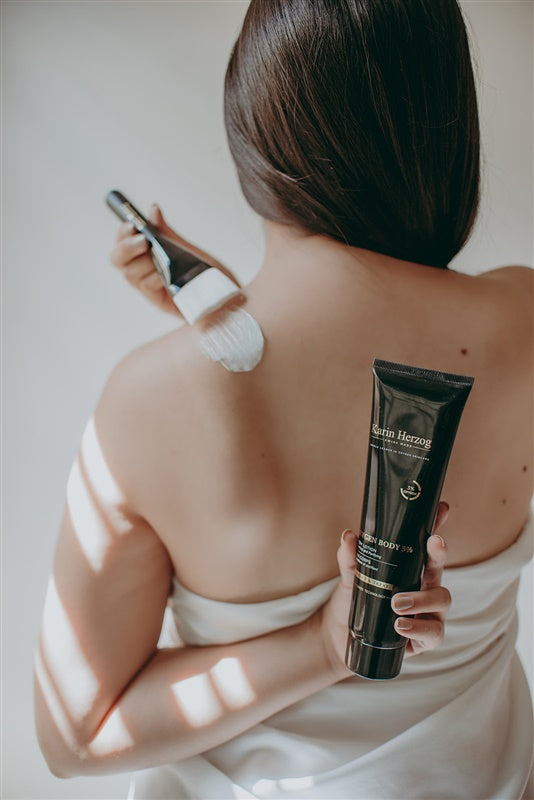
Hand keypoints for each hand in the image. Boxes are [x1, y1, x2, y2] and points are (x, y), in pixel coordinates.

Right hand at [109, 204, 240, 316]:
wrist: (228, 297)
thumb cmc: (207, 274)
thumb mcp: (187, 249)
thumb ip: (166, 234)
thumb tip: (153, 210)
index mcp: (146, 258)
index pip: (121, 244)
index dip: (122, 234)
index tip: (131, 224)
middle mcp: (144, 273)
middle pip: (117, 260)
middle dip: (127, 247)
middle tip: (144, 241)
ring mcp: (150, 289)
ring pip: (131, 274)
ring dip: (145, 262)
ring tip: (164, 259)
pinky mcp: (159, 303)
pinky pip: (147, 287)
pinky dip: (155, 277)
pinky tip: (166, 275)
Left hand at [317, 501, 450, 679]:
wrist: (340, 638)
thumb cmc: (354, 602)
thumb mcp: (351, 577)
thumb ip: (351, 558)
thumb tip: (349, 535)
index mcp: (411, 569)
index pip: (426, 546)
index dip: (437, 526)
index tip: (442, 508)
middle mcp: (424, 588)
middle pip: (440, 568)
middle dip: (439, 554)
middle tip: (433, 542)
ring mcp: (428, 613)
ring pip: (442, 600)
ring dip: (421, 599)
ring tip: (396, 603)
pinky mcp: (424, 638)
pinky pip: (433, 633)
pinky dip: (418, 628)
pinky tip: (401, 626)